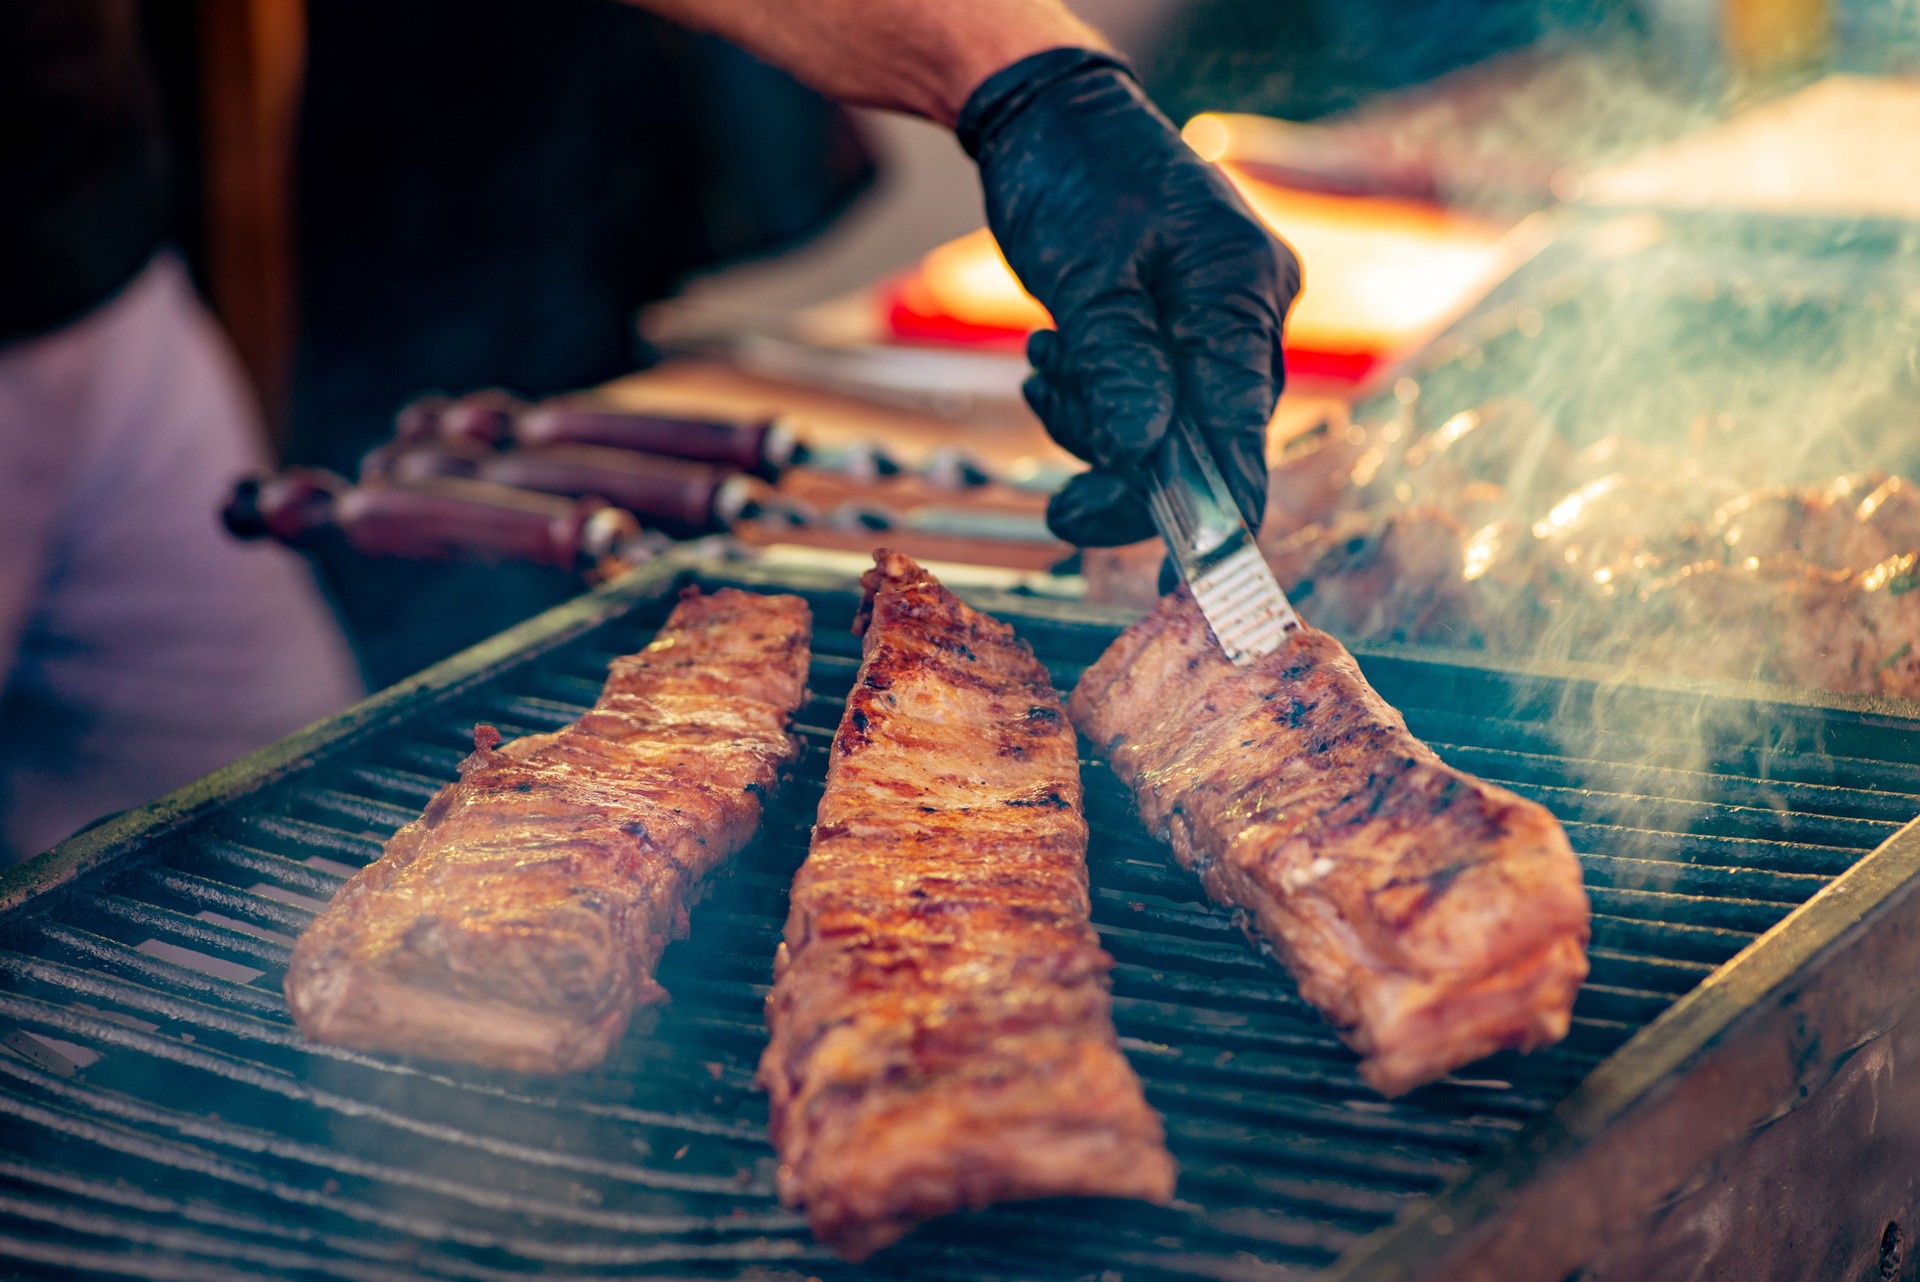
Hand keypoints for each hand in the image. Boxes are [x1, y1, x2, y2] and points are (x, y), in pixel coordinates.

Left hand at [957, 49, 1299, 546]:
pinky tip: (1056, 357)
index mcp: (1242, 291)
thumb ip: (1118, 365)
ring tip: (1047, 365)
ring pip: (1167, 426)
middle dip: (1125, 467)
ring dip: (1097, 423)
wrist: (1049, 117)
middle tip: (1060, 509)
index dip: (1221, 514)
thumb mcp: (1083, 273)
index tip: (1194, 584)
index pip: (1242, 430)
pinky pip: (1147, 396)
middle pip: (1204, 440)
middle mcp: (1248, 310)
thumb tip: (1145, 455)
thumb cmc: (1072, 176)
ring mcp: (1219, 320)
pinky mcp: (1181, 329)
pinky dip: (1097, 397)